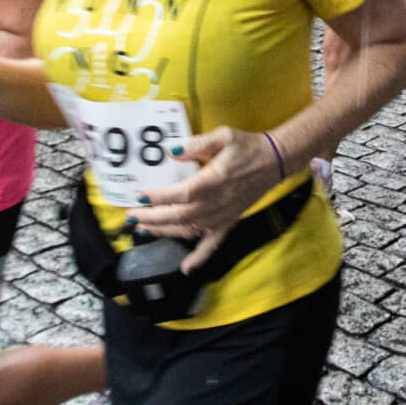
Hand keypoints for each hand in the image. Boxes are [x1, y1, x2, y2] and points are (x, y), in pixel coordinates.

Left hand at [128, 127, 287, 271]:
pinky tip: (185, 268)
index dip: (158, 197)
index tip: (139, 195)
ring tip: (142, 228)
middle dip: (152, 217)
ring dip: (163, 231)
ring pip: (188, 230)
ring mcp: (222, 216)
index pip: (181, 194)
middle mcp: (216, 203)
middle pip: (178, 216)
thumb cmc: (247, 147)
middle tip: (131, 216)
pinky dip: (198, 258)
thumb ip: (197, 143)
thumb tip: (172, 150)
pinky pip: (212, 245)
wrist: (274, 162)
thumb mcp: (223, 136)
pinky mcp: (228, 223)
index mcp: (214, 181)